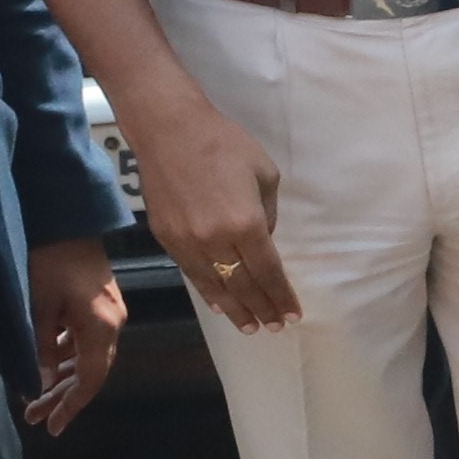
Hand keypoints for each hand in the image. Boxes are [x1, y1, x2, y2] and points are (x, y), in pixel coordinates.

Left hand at [22, 235, 125, 432]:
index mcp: (101, 326)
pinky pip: (86, 341)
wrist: (66, 220)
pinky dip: (67, 358)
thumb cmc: (48, 261)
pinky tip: (47, 365)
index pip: (91, 377)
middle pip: (92, 371)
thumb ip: (40, 347)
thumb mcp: (38, 307)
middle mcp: (113, 324)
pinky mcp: (101, 305)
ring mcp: (109, 314)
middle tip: (34, 418)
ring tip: (34, 399)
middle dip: (63, 397)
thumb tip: (40, 385)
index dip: (73, 405)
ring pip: (89, 357)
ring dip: (62, 378)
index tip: (53, 427)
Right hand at [134, 87, 297, 329]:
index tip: (292, 314)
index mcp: (246, 224)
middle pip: (243, 285)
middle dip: (261, 308)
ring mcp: (186, 241)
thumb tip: (264, 242)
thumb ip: (267, 215)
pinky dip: (208, 291)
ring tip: (250, 326)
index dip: (281, 296)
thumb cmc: (225, 146)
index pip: (268, 272)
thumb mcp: (265, 176)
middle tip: (275, 326)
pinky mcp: (166, 238)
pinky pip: (192, 273)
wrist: (170, 131)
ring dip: (235, 309)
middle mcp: (215, 240)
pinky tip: (220, 303)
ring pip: (215, 286)